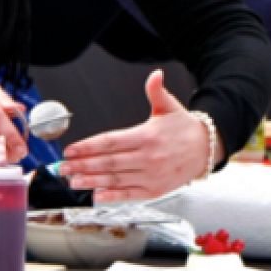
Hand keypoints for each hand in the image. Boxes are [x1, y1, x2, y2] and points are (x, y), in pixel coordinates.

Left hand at [61, 69, 214, 202]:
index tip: (71, 150)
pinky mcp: (155, 190)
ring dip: (92, 181)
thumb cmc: (184, 128)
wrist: (206, 149)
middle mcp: (148, 157)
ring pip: (116, 179)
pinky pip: (130, 194)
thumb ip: (157, 91)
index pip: (111, 142)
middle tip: (63, 167)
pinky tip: (96, 195)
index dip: (88, 146)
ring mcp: (151, 176)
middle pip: (109, 162)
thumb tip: (156, 75)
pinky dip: (112, 196)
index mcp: (147, 136)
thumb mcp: (170, 106)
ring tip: (73, 181)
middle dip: (83, 165)